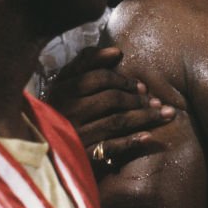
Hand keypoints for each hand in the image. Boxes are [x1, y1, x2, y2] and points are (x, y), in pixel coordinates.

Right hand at [45, 46, 174, 163]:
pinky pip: (109, 147)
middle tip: (157, 101)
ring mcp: (73, 134)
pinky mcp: (80, 155)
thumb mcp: (65, 83)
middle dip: (138, 99)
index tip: (142, 85)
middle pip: (111, 99)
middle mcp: (66, 110)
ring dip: (144, 117)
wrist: (41, 148)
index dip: (123, 79)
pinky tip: (148, 137)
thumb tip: (117, 51)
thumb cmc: (58, 108)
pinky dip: (130, 142)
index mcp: (61, 89)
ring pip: (116, 122)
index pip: (97, 77)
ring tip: (166, 114)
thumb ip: (86, 63)